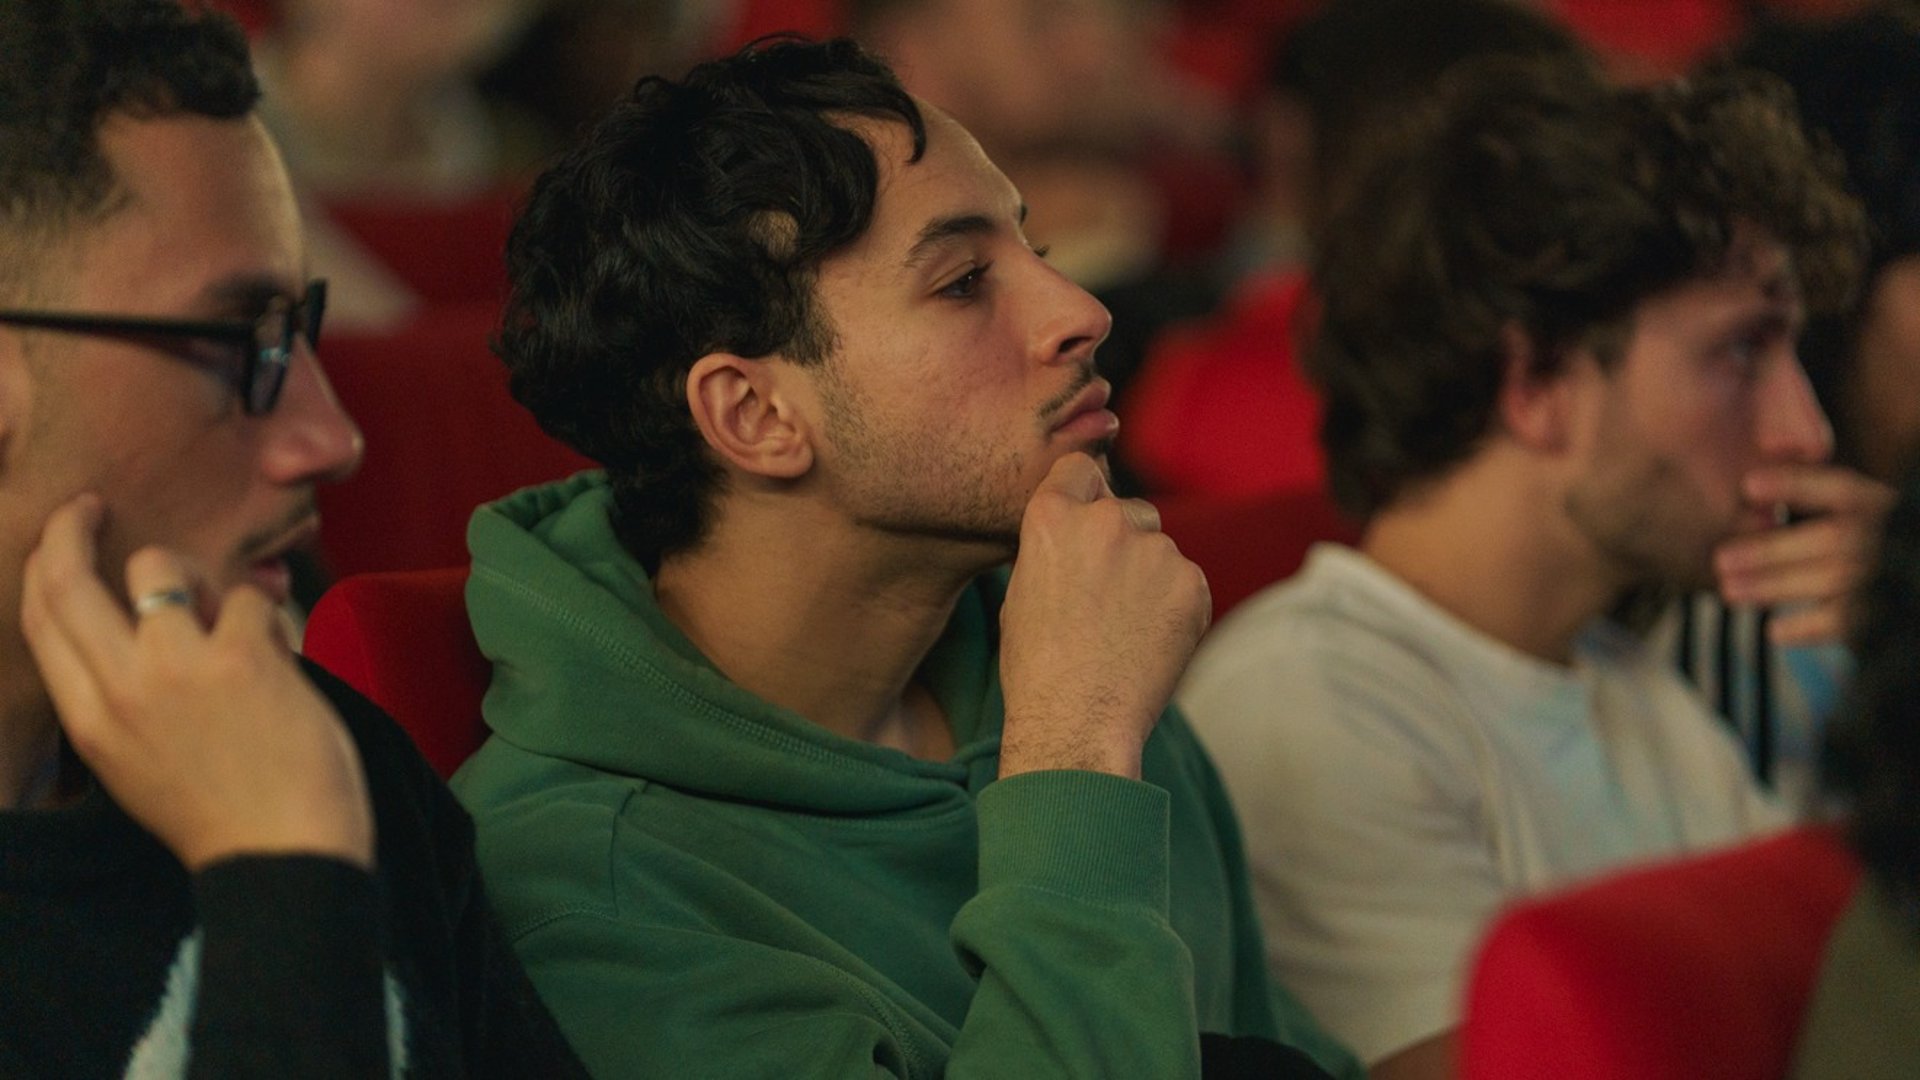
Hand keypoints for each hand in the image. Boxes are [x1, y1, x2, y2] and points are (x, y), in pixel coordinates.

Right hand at [19, 494, 373, 871]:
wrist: (285, 854)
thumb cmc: (225, 814)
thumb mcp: (136, 765)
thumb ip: (120, 699)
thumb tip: (133, 629)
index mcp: (89, 720)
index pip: (42, 617)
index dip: (46, 564)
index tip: (62, 535)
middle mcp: (120, 688)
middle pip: (69, 579)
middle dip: (75, 528)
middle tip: (92, 506)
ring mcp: (177, 668)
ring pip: (162, 567)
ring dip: (199, 577)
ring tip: (230, 622)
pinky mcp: (241, 658)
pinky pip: (249, 597)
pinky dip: (270, 619)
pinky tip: (282, 661)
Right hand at [998, 454, 1210, 779]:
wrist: (1078, 721)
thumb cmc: (1036, 666)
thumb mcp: (1021, 590)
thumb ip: (1054, 546)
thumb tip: (1079, 532)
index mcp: (1052, 517)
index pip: (1079, 468)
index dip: (1083, 493)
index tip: (1086, 517)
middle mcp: (1106, 520)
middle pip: (1126, 509)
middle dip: (1120, 540)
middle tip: (1104, 595)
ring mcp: (1154, 550)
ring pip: (1158, 547)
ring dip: (1147, 574)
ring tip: (1124, 628)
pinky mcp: (1192, 582)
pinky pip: (1185, 579)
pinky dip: (1173, 603)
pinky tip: (1148, 640)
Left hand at [1714, 464, 1895, 646]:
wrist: (1894, 589)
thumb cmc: (1848, 545)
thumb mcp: (1841, 513)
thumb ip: (1807, 496)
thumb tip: (1748, 485)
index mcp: (1879, 504)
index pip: (1842, 488)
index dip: (1796, 484)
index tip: (1747, 485)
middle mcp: (1890, 537)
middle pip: (1833, 538)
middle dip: (1771, 549)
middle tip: (1720, 560)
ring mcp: (1888, 577)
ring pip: (1834, 580)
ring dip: (1775, 586)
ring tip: (1729, 590)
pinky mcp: (1883, 618)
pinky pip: (1847, 624)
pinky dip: (1807, 628)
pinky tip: (1774, 630)